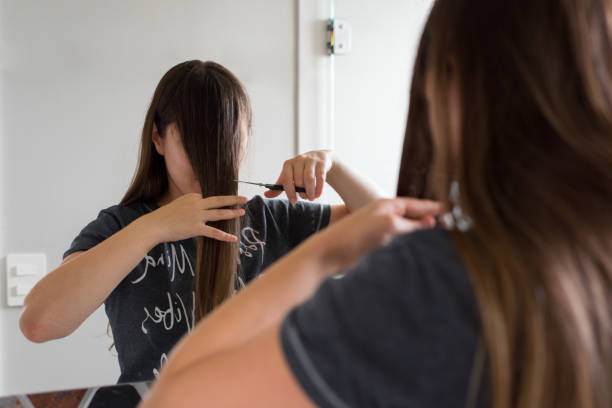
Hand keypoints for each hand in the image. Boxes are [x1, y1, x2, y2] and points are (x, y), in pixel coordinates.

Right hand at [144, 193, 246, 242]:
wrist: (154, 226)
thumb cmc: (165, 217)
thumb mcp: (178, 205)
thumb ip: (190, 204)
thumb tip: (199, 204)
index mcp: (192, 197)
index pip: (209, 198)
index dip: (220, 201)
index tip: (230, 201)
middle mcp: (196, 204)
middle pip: (219, 200)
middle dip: (233, 199)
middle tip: (244, 198)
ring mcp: (197, 216)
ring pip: (219, 213)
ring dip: (232, 213)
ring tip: (242, 212)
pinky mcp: (196, 228)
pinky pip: (214, 232)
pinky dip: (225, 235)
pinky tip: (233, 238)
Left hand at [264, 150, 333, 203]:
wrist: (319, 157)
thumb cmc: (302, 170)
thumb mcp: (290, 175)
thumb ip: (280, 186)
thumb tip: (266, 195)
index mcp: (288, 165)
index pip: (286, 179)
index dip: (290, 191)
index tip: (293, 201)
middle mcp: (298, 160)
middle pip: (298, 180)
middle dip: (302, 192)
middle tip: (305, 198)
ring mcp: (310, 160)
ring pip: (309, 178)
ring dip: (310, 191)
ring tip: (312, 198)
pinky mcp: (321, 162)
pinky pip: (320, 177)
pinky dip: (319, 188)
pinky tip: (318, 194)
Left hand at [310, 197, 442, 271]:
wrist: (329, 252)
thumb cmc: (356, 234)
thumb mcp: (388, 225)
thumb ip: (409, 223)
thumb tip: (429, 222)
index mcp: (384, 205)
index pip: (414, 205)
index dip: (431, 207)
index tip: (448, 207)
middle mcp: (381, 214)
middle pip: (409, 213)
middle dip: (427, 215)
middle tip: (446, 217)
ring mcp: (376, 228)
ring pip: (402, 225)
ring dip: (417, 226)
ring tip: (433, 227)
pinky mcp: (370, 243)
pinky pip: (393, 238)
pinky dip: (404, 237)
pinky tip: (409, 241)